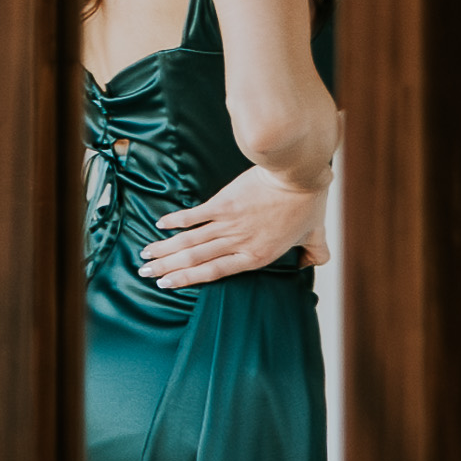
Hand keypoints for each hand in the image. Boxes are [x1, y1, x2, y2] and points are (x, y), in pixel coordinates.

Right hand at [140, 165, 325, 293]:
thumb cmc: (307, 204)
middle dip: (167, 268)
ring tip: (146, 255)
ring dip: (165, 249)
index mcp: (256, 256)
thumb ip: (314, 254)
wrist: (296, 176)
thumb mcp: (315, 235)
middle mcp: (237, 243)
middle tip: (145, 273)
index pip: (215, 273)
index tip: (168, 284)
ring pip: (189, 242)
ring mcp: (228, 224)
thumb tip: (309, 264)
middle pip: (195, 260)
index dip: (188, 279)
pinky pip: (194, 216)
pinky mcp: (223, 203)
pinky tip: (161, 225)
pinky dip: (176, 221)